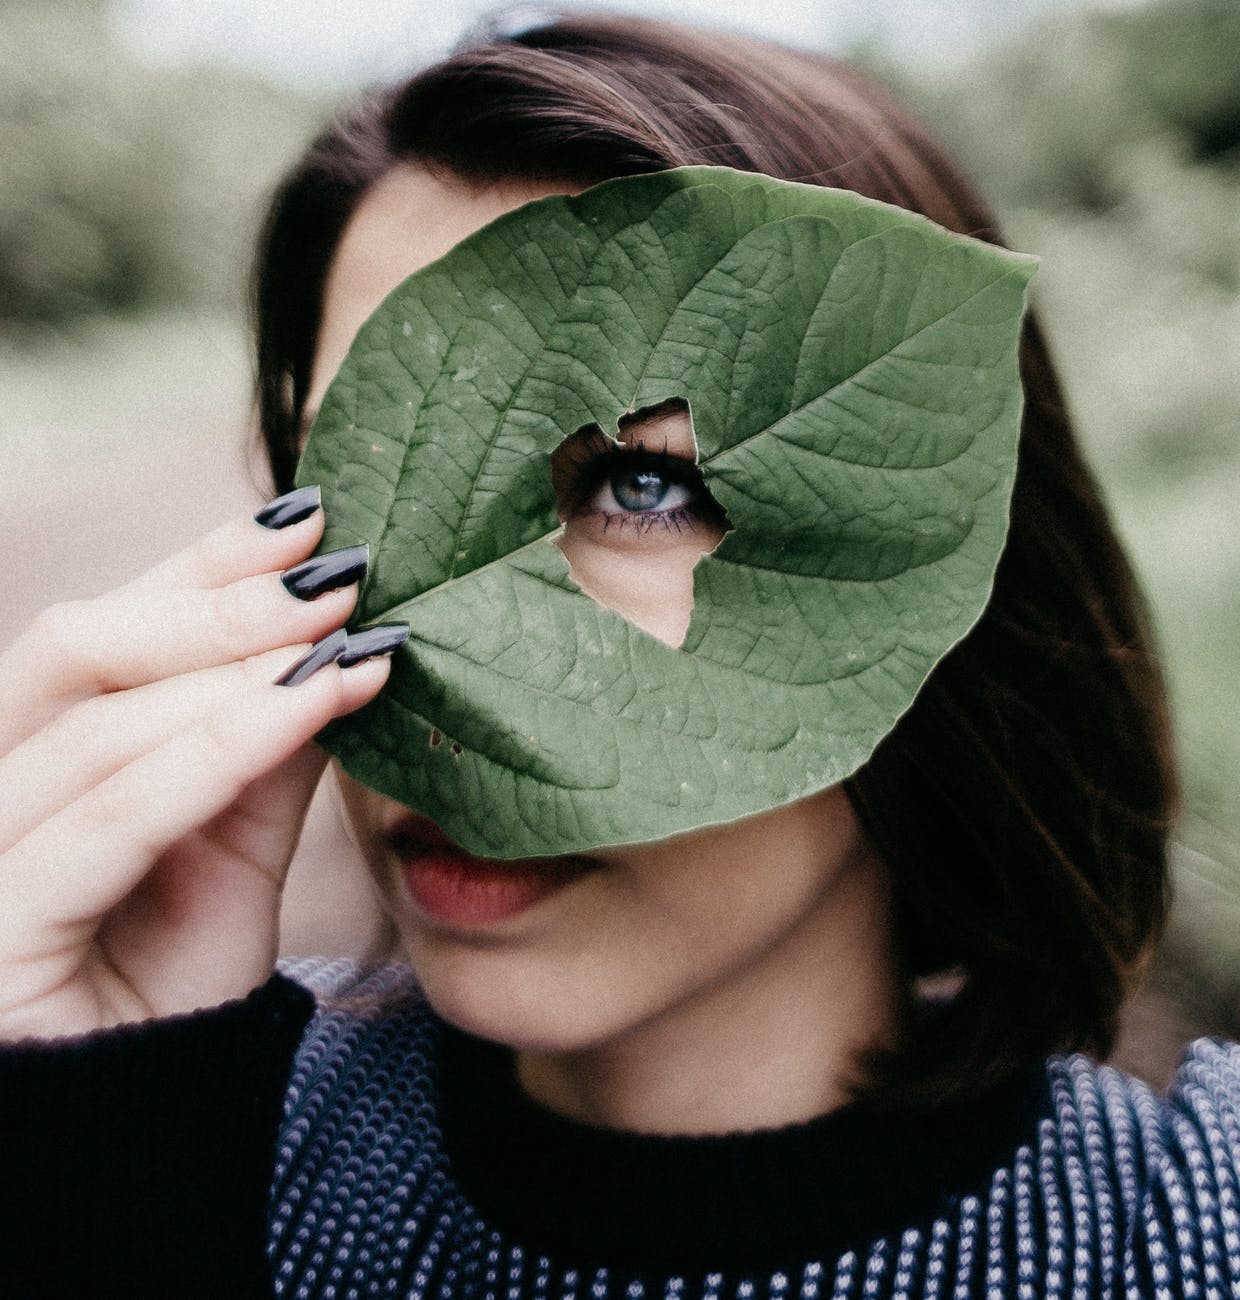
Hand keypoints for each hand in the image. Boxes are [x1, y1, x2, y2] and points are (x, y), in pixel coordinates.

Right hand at [0, 489, 397, 1041]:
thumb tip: (335, 650)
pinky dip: (216, 751)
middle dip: (214, 602)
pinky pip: (109, 820)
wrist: (129, 1142)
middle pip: (74, 652)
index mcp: (31, 766)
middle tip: (338, 570)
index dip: (197, 571)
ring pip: (90, 721)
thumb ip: (263, 757)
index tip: (306, 521)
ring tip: (345, 631)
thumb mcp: (232, 855)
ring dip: (231, 665)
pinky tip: (309, 705)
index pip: (103, 639)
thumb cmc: (168, 993)